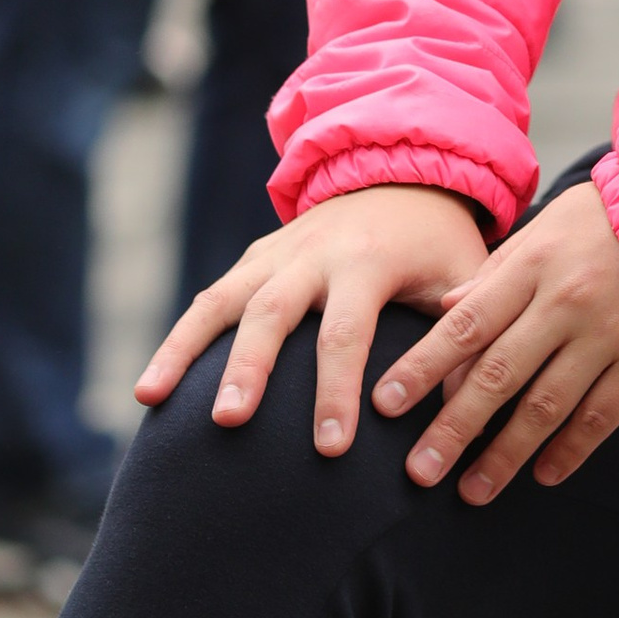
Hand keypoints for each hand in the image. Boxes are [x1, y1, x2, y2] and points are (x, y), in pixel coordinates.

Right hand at [137, 186, 488, 447]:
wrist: (402, 167)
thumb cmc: (439, 242)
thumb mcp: (464, 276)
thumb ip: (463, 336)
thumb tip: (467, 412)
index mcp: (369, 260)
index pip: (347, 331)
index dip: (337, 390)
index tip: (331, 450)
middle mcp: (313, 252)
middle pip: (272, 311)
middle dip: (249, 367)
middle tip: (229, 422)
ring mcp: (276, 252)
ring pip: (222, 299)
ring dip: (185, 349)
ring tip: (150, 399)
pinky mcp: (255, 258)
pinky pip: (210, 299)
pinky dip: (178, 339)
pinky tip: (151, 389)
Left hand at [366, 182, 618, 502]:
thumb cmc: (607, 222)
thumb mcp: (545, 227)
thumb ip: (496, 272)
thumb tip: (447, 312)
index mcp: (532, 266)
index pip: (466, 324)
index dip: (423, 367)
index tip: (386, 405)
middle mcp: (564, 303)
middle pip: (498, 375)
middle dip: (454, 429)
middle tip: (420, 471)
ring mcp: (606, 337)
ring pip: (546, 407)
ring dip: (505, 454)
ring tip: (472, 490)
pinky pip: (600, 417)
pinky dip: (569, 451)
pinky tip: (542, 476)